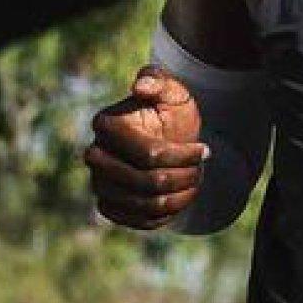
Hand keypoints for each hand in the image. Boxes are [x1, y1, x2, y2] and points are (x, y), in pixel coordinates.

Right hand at [83, 66, 209, 229]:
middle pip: (149, 183)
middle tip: (201, 168)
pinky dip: (168, 213)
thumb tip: (140, 87)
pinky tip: (180, 196)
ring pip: (148, 205)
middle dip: (184, 177)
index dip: (184, 156)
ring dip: (181, 196)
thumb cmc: (168, 112)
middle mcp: (95, 156)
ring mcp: (98, 184)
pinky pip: (140, 222)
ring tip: (194, 181)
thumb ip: (158, 81)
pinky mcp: (108, 207)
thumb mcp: (171, 91)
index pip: (150, 155)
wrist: (164, 139)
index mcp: (106, 125)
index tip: (206, 150)